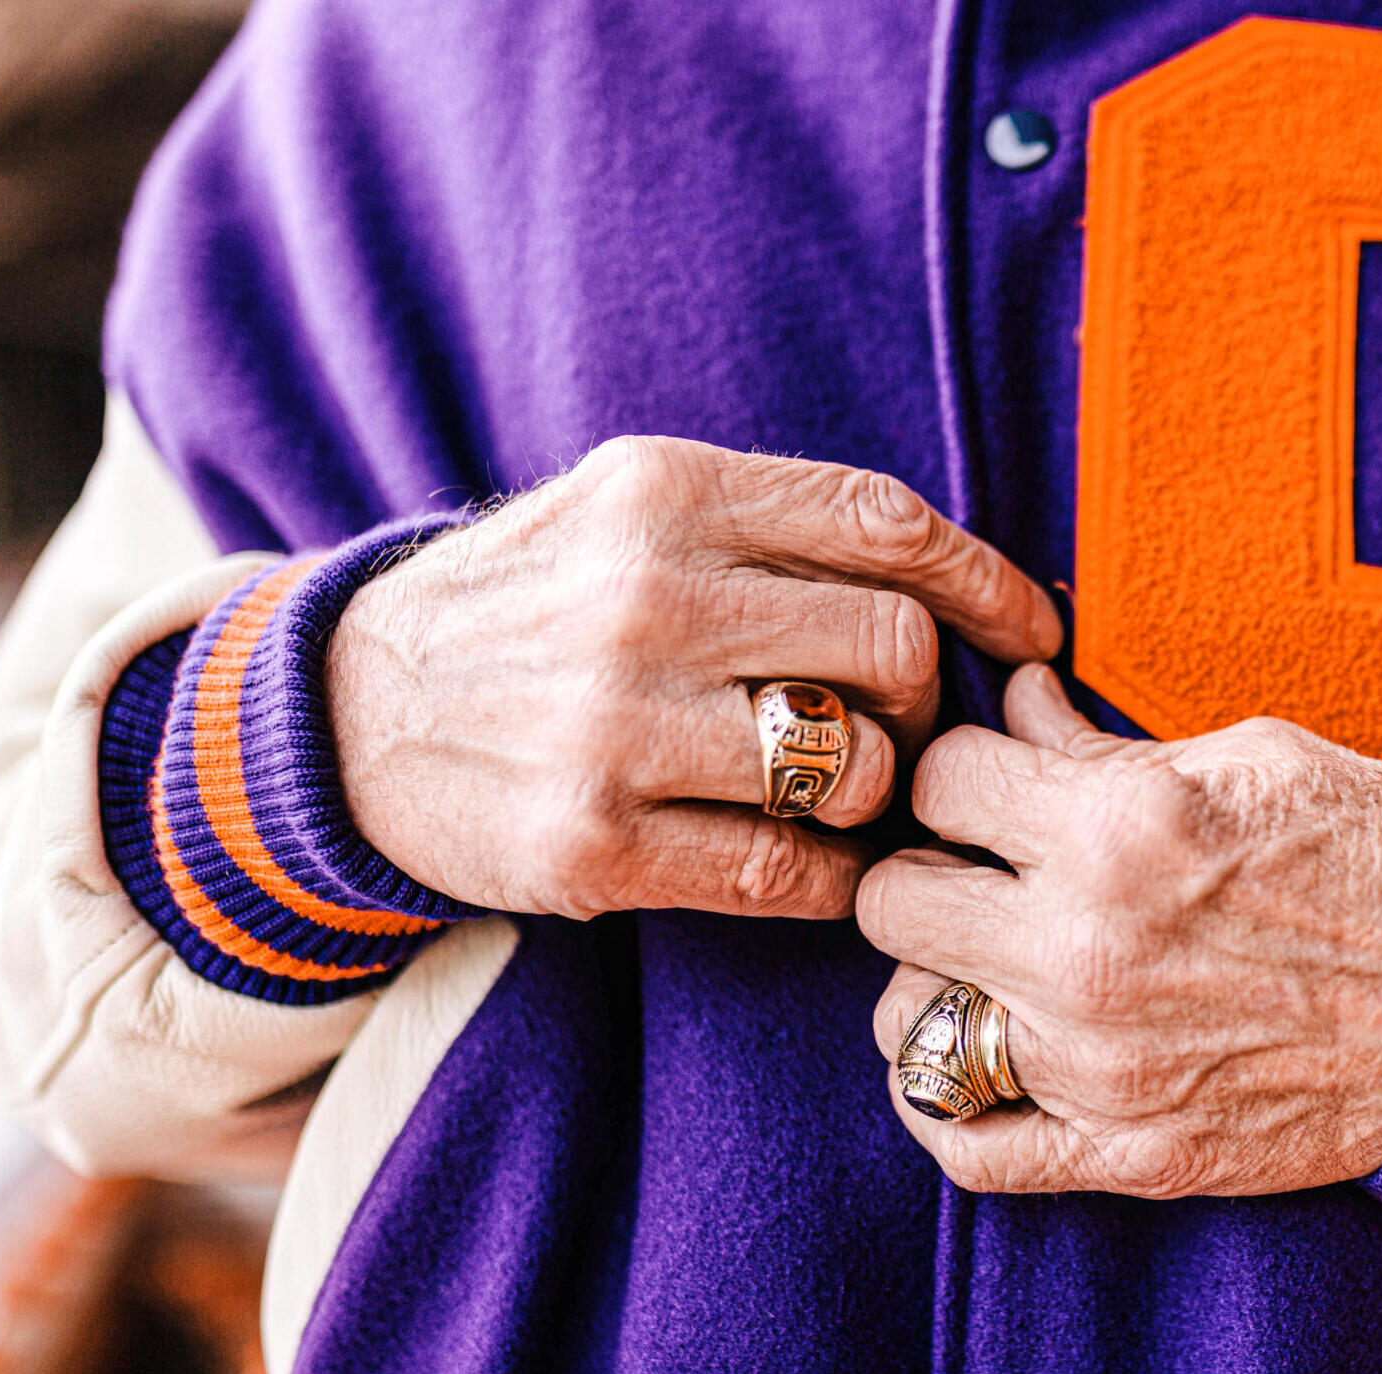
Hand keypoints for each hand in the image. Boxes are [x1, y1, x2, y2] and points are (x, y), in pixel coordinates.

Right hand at [326, 436, 1059, 919]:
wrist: (345, 710)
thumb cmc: (532, 605)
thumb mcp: (628, 510)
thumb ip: (775, 527)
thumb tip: (963, 582)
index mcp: (664, 492)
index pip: (886, 524)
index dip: (988, 583)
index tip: (1035, 631)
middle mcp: (645, 598)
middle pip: (896, 650)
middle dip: (925, 700)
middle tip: (896, 724)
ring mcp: (616, 727)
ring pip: (857, 768)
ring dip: (876, 793)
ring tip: (838, 789)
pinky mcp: (594, 844)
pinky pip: (788, 872)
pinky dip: (826, 874)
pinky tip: (801, 856)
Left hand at [859, 665, 1381, 1197]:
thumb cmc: (1378, 852)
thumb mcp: (1245, 755)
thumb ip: (1103, 743)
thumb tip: (1016, 706)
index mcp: (1118, 830)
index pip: (942, 778)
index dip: (963, 770)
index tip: (994, 783)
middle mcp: (1090, 951)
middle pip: (895, 903)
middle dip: (928, 869)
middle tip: (977, 870)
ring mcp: (1103, 1066)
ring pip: (909, 1023)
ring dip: (936, 981)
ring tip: (990, 959)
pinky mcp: (1132, 1152)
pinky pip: (968, 1149)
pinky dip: (943, 1105)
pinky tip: (966, 1056)